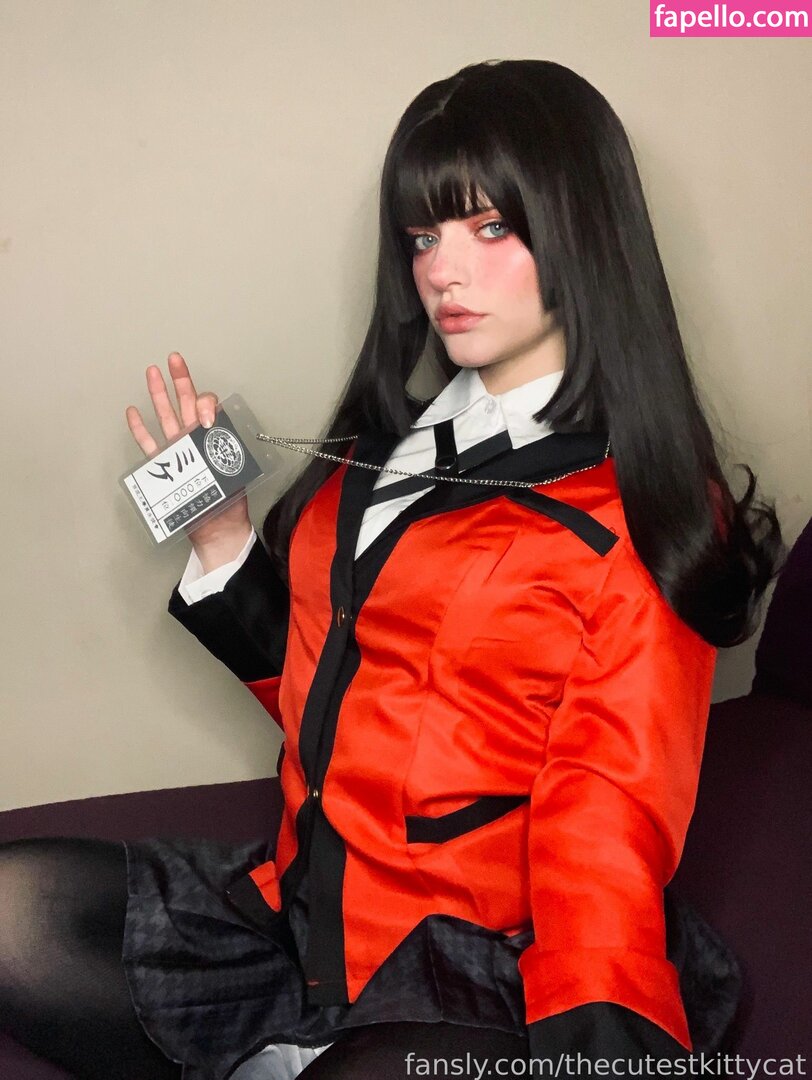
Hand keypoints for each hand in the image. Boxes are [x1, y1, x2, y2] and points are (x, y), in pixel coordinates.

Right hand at [125, 352, 251, 564]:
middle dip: (180, 381)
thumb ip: (222, 448)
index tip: (207, 420)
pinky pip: (150, 445)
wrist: (218, 529)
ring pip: (166, 417)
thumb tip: (210, 430)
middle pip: (186, 404)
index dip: (207, 406)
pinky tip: (133, 412)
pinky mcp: (165, 467)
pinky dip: (140, 430)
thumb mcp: (234, 470)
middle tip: (175, 359)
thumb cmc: (230, 501)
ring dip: (159, 395)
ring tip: (152, 372)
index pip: (209, 410)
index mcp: (215, 438)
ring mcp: (178, 451)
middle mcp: (196, 440)